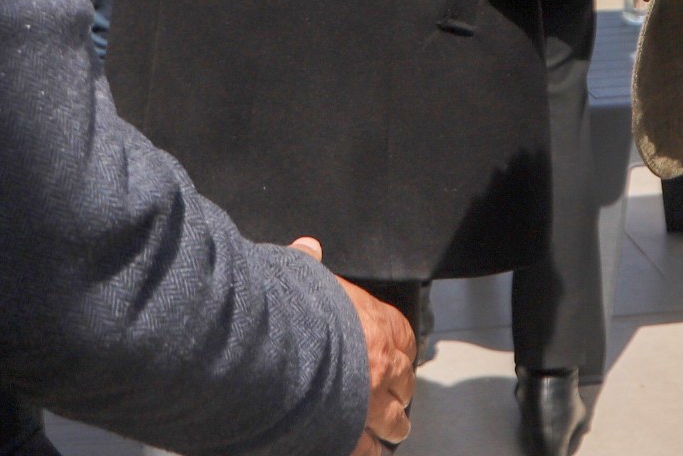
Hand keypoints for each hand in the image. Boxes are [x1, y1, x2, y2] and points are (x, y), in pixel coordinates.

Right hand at [292, 238, 412, 453]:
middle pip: (405, 381)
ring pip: (395, 421)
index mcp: (373, 323)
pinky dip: (367, 451)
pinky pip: (368, 450)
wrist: (278, 356)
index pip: (403, 336)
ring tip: (394, 431)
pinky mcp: (351, 435)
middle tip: (398, 395)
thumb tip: (308, 248)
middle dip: (401, 389)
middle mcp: (381, 364)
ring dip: (393, 425)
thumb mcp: (300, 277)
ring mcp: (369, 403)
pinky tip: (367, 452)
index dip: (400, 347)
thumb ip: (307, 264)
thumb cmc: (290, 314)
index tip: (397, 353)